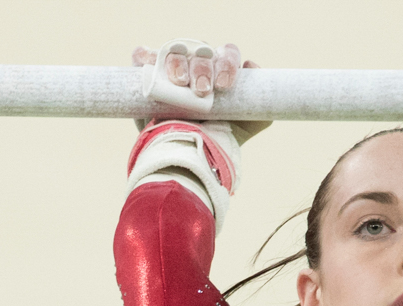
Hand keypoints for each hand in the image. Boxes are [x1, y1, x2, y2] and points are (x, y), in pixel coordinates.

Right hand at [132, 41, 270, 142]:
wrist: (181, 158)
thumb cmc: (213, 140)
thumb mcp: (242, 127)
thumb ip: (258, 107)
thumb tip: (252, 67)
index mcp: (219, 71)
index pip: (227, 54)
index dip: (227, 65)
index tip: (224, 86)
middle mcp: (196, 64)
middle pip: (202, 50)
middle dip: (203, 68)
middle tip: (201, 90)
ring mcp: (170, 67)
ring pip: (176, 49)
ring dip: (178, 62)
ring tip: (179, 83)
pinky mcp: (146, 73)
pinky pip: (143, 54)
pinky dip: (146, 55)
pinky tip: (150, 63)